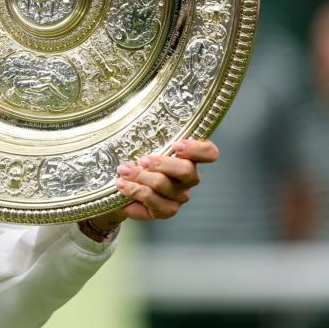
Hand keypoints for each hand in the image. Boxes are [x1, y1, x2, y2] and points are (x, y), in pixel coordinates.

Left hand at [85, 138, 219, 233]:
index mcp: (188, 157)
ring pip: (164, 184)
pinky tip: (122, 185)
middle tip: (141, 160)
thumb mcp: (140, 146)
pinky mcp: (167, 210)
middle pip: (186, 170)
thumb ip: (146, 137)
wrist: (120, 190)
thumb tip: (133, 117)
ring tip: (123, 170)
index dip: (197, 149)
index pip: (208, 153)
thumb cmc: (135, 162)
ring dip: (139, 176)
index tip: (177, 145)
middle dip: (160, 163)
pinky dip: (134, 190)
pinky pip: (152, 200)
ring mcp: (179, 196)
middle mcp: (188, 178)